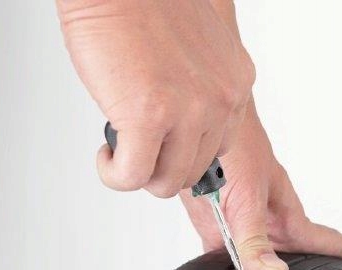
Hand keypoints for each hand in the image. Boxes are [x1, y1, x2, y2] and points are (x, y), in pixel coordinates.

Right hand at [57, 0, 254, 196]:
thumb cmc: (142, 4)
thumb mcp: (195, 50)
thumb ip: (198, 89)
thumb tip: (179, 127)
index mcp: (234, 82)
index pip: (220, 146)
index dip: (185, 152)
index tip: (163, 145)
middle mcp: (220, 98)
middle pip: (196, 170)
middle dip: (161, 165)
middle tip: (137, 148)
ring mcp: (190, 110)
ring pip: (168, 181)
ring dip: (139, 173)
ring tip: (121, 151)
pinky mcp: (150, 117)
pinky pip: (133, 177)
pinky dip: (115, 174)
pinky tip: (107, 155)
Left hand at [180, 107, 341, 269]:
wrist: (195, 128)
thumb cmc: (235, 148)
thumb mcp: (247, 197)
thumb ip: (254, 239)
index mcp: (285, 213)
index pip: (320, 238)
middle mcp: (266, 222)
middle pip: (288, 258)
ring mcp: (240, 226)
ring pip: (254, 262)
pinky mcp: (212, 227)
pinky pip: (221, 257)